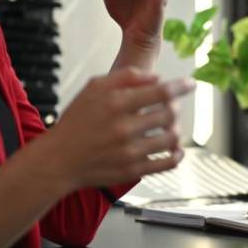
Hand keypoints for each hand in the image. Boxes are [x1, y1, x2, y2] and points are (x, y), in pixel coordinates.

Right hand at [47, 68, 193, 189]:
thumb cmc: (76, 122)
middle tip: (173, 106)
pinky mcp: (131, 171)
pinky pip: (167, 164)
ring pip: (171, 138)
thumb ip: (126, 76)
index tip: (191, 84)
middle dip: (176, 107)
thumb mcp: (93, 88)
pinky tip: (176, 150)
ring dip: (176, 130)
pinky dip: (177, 155)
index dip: (181, 86)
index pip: (162, 92)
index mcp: (116, 103)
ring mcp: (129, 151)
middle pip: (170, 113)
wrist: (56, 161)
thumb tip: (157, 77)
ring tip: (171, 127)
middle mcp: (124, 127)